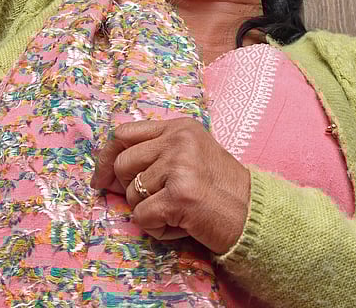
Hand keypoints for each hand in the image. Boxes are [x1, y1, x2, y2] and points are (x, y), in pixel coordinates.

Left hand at [90, 118, 250, 254]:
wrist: (253, 215)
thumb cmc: (220, 191)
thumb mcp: (190, 157)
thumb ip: (155, 155)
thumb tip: (105, 174)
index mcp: (180, 127)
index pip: (124, 133)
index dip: (107, 158)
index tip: (102, 179)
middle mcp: (179, 140)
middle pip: (123, 164)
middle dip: (131, 189)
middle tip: (157, 202)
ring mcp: (179, 166)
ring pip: (131, 194)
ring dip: (149, 211)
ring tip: (178, 212)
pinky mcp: (179, 195)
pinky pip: (142, 217)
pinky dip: (157, 228)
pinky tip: (181, 224)